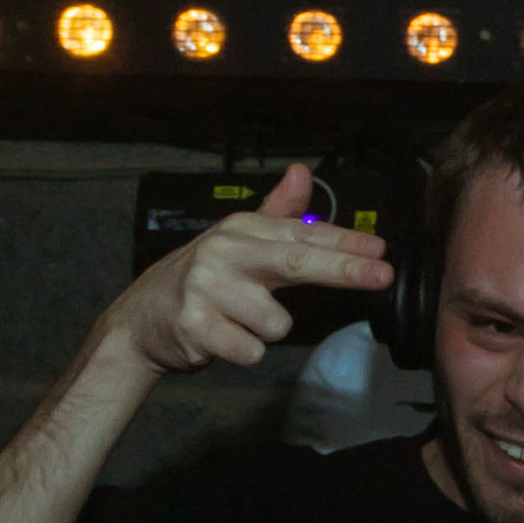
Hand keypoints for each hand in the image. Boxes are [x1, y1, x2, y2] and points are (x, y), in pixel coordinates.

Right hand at [100, 162, 394, 375]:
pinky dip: (244, 351)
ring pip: (277, 324)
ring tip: (237, 320)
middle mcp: (224, 253)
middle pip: (297, 263)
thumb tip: (302, 171)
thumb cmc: (202, 280)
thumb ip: (276, 213)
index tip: (381, 250)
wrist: (140, 319)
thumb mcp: (237, 240)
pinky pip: (252, 351)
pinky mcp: (196, 327)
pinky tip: (221, 338)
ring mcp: (208, 290)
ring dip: (267, 331)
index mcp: (240, 230)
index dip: (345, 242)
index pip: (302, 234)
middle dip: (344, 269)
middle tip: (383, 274)